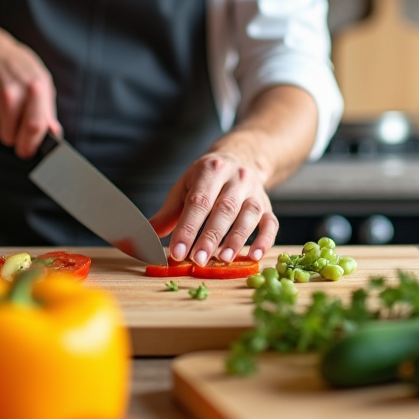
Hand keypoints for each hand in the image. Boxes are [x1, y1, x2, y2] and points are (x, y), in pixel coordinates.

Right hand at [0, 22, 61, 157]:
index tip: (31, 149)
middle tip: (19, 123)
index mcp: (33, 87)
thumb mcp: (40, 79)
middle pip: (15, 138)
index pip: (35, 127)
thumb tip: (54, 133)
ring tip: (5, 109)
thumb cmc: (16, 65)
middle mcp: (10, 95)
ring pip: (1, 137)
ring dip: (5, 130)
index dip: (34, 144)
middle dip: (19, 139)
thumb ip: (47, 109)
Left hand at [149, 150, 278, 265]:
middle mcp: (236, 178)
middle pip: (224, 209)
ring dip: (236, 239)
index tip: (177, 252)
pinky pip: (271, 223)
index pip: (198, 202)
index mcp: (210, 171)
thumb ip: (168, 213)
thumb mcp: (185, 187)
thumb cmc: (207, 179)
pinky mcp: (268, 205)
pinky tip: (253, 256)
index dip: (187, 228)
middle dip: (210, 237)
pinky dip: (265, 241)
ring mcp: (254, 192)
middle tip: (198, 260)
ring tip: (222, 259)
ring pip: (248, 215)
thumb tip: (147, 237)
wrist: (241, 158)